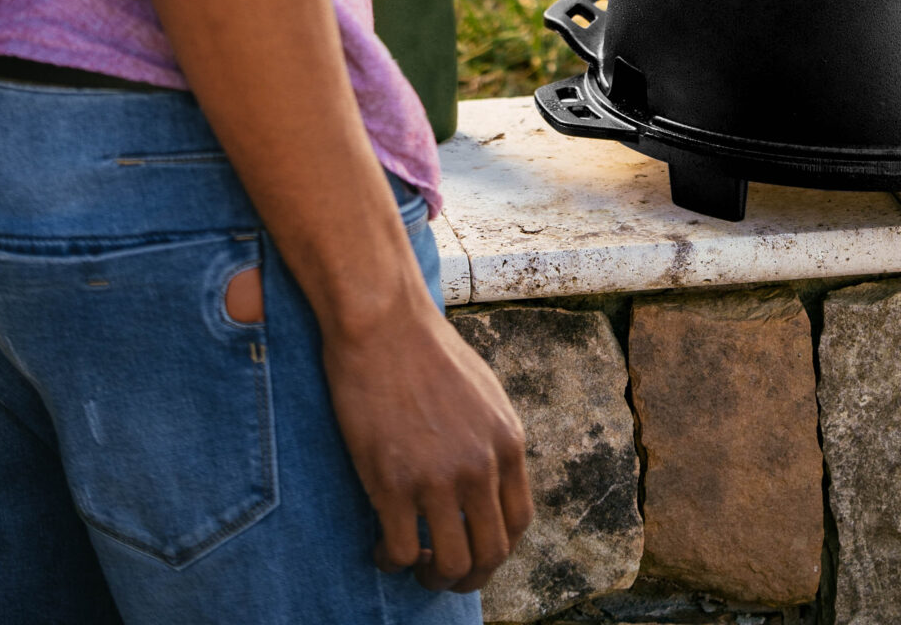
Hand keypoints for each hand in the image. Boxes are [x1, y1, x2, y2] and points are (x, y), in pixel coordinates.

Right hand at [326, 296, 532, 592]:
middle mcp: (481, 465)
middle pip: (491, 553)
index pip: (519, 522)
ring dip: (433, 578)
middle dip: (469, 576)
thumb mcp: (484, 393)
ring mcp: (438, 477)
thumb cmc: (426, 350)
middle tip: (442, 572)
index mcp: (507, 441)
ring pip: (451, 565)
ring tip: (413, 564)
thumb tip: (491, 482)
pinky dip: (391, 562)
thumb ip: (493, 439)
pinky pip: (401, 553)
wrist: (384, 322)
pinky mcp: (393, 483)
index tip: (473, 548)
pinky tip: (380, 547)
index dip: (496, 548)